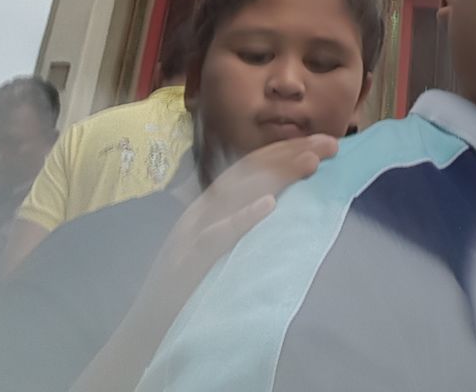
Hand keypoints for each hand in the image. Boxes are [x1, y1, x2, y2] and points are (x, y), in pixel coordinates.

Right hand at [71, 135, 338, 391]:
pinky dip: (241, 219)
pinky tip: (268, 205)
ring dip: (275, 176)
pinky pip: (215, 238)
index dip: (287, 151)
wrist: (145, 332)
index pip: (251, 168)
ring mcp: (191, 235)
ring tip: (310, 163)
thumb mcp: (219, 248)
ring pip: (235, 195)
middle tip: (331, 144)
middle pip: (248, 172)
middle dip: (290, 153)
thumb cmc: (188, 291)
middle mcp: (200, 212)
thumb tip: (284, 201)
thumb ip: (243, 224)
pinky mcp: (187, 263)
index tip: (324, 143)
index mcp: (208, 207)